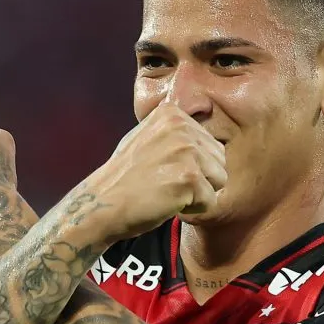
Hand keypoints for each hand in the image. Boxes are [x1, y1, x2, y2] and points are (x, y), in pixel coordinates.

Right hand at [87, 101, 226, 240]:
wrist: (102, 203)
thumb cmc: (125, 177)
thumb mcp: (147, 138)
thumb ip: (175, 133)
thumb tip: (206, 134)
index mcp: (172, 114)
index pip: (211, 144)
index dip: (192, 165)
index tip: (164, 170)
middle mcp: (181, 127)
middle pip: (220, 160)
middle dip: (201, 179)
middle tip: (167, 184)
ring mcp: (185, 151)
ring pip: (220, 180)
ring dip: (198, 194)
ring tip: (168, 192)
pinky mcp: (189, 177)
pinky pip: (211, 201)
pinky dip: (193, 210)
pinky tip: (168, 203)